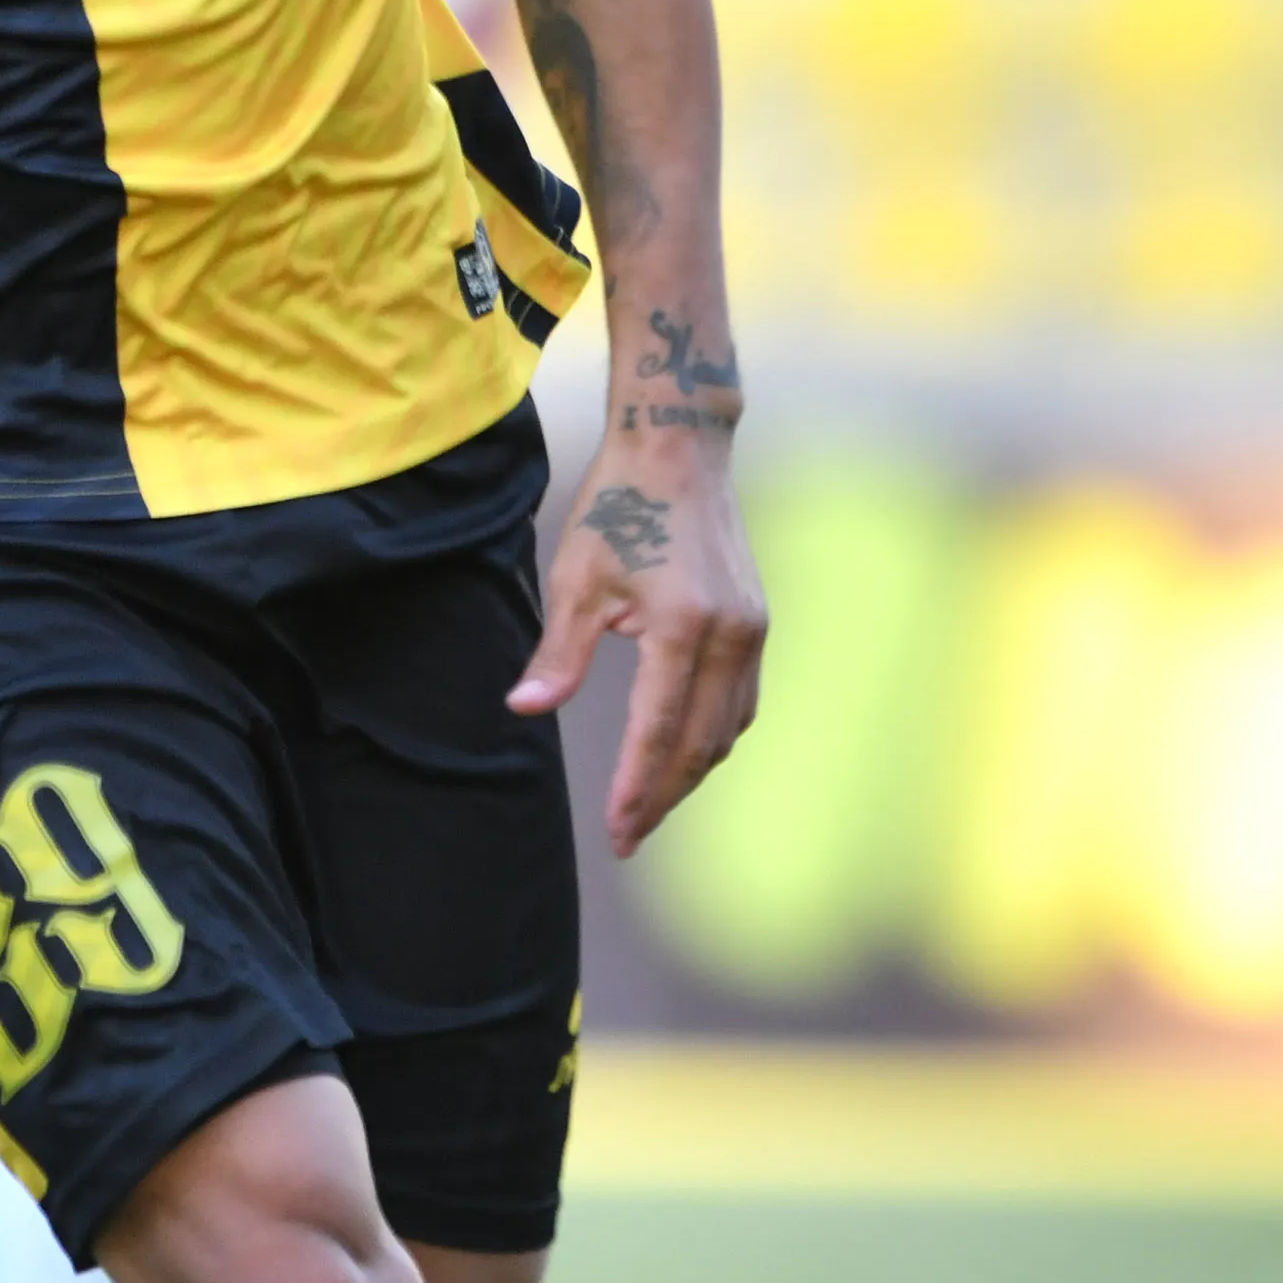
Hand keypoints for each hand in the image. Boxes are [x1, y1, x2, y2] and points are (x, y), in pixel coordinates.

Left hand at [522, 427, 767, 857]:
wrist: (679, 445)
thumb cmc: (620, 504)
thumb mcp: (576, 577)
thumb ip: (558, 653)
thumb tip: (526, 710)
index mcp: (684, 626)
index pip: (658, 730)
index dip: (635, 786)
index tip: (617, 831)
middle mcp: (731, 634)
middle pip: (701, 743)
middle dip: (663, 795)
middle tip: (629, 836)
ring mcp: (752, 629)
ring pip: (728, 728)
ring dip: (691, 772)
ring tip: (650, 804)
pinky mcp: (757, 621)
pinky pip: (742, 700)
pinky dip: (714, 736)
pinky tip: (685, 753)